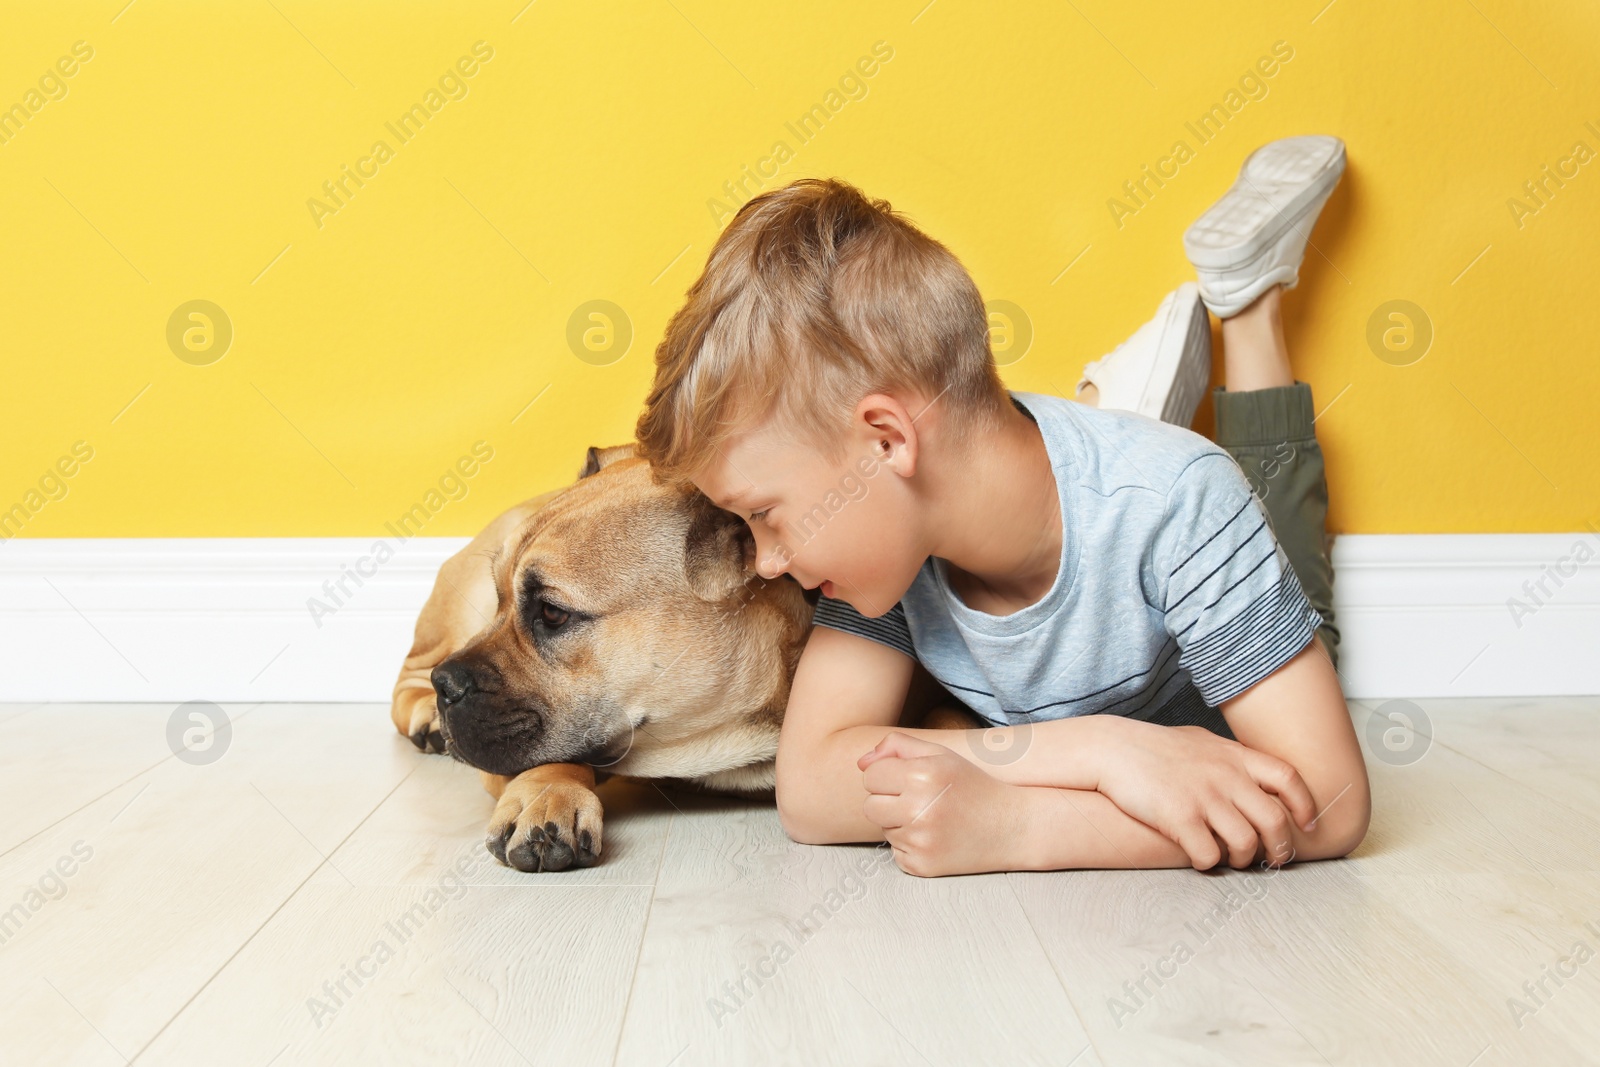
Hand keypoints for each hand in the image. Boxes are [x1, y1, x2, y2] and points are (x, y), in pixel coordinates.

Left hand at [857, 732, 1028, 876]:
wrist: (1011, 828)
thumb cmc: (972, 786)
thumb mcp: (941, 755)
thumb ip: (898, 747)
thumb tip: (861, 762)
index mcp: (922, 776)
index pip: (871, 776)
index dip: (887, 776)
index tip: (909, 780)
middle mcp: (919, 809)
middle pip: (870, 806)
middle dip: (888, 802)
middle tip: (919, 800)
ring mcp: (920, 842)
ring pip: (883, 829)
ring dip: (900, 824)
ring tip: (933, 818)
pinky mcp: (921, 866)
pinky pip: (896, 852)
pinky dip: (911, 846)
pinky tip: (937, 838)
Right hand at [1096, 720, 1314, 869]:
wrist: (1112, 749)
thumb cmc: (1154, 747)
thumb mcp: (1201, 741)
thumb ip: (1231, 759)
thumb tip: (1253, 775)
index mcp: (1234, 756)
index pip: (1288, 779)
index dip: (1305, 806)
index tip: (1307, 826)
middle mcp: (1225, 776)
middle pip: (1274, 820)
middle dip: (1280, 848)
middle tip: (1274, 859)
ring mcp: (1203, 797)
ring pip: (1246, 843)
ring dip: (1243, 859)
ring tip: (1233, 860)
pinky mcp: (1179, 818)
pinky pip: (1209, 855)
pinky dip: (1209, 863)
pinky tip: (1200, 858)